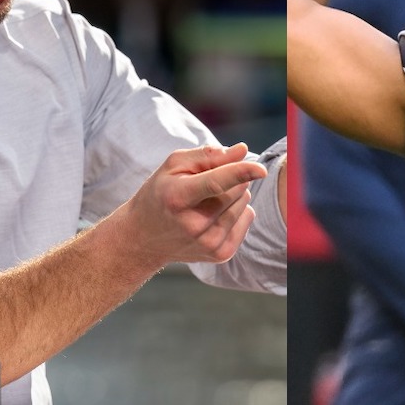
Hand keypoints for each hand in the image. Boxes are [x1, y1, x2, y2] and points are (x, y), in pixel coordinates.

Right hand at [120, 144, 265, 265]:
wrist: (143, 238)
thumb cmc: (161, 193)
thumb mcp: (174, 165)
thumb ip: (208, 155)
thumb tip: (242, 150)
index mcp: (178, 197)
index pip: (215, 183)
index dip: (240, 173)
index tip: (261, 169)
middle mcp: (194, 225)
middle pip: (237, 189)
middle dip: (231, 178)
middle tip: (205, 183)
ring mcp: (208, 243)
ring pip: (246, 202)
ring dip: (234, 195)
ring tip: (207, 201)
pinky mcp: (220, 254)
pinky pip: (248, 218)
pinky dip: (238, 211)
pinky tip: (215, 215)